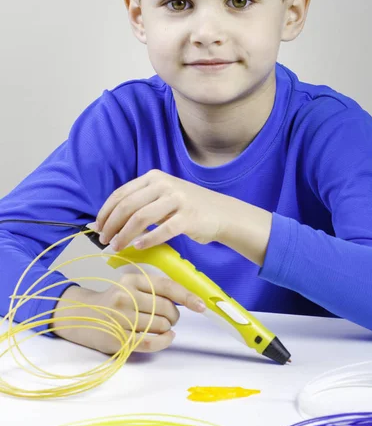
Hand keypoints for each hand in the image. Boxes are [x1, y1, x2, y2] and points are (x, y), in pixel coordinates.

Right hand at [50, 273, 205, 353]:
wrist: (79, 314)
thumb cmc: (112, 300)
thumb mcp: (130, 286)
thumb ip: (153, 289)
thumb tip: (186, 298)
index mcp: (131, 280)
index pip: (166, 286)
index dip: (187, 297)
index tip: (201, 305)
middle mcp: (126, 296)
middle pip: (166, 308)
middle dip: (174, 316)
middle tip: (170, 318)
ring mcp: (121, 318)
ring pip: (161, 325)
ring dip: (167, 329)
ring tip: (160, 326)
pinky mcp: (118, 338)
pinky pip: (151, 341)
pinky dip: (164, 341)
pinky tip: (167, 337)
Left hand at [94, 169, 231, 251]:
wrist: (222, 213)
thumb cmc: (187, 208)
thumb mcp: (163, 197)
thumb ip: (140, 204)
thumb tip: (109, 221)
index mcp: (154, 178)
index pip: (121, 193)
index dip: (105, 212)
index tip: (96, 227)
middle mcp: (164, 184)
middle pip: (128, 206)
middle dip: (111, 225)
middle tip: (104, 241)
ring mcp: (177, 199)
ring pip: (141, 218)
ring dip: (124, 235)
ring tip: (117, 247)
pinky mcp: (188, 217)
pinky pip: (163, 230)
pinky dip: (148, 239)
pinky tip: (138, 247)